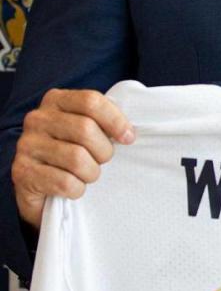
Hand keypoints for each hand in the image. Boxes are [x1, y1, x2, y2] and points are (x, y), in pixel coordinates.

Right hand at [11, 89, 134, 230]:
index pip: (91, 101)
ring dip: (91, 173)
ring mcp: (27, 145)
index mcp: (56, 100)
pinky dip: (76, 189)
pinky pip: (64, 182)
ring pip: (77, 159)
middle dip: (103, 151)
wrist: (40, 187)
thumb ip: (102, 122)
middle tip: (101, 161)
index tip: (128, 137)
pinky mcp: (22, 171)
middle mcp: (37, 118)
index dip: (115, 120)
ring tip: (86, 174)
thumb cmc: (71, 153)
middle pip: (86, 129)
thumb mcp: (85, 130)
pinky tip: (72, 187)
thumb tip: (128, 133)